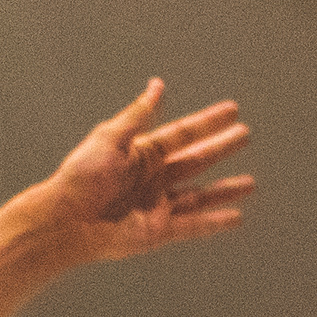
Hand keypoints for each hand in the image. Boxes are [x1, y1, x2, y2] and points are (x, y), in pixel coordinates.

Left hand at [28, 81, 253, 266]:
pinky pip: (193, 225)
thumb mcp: (109, 138)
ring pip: (200, 195)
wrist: (66, 221)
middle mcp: (153, 178)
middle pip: (196, 159)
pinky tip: (235, 218)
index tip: (232, 110)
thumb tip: (156, 86)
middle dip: (221, 147)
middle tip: (245, 135)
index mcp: (142, 153)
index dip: (208, 122)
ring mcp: (157, 204)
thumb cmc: (80, 177)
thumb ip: (137, 114)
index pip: (183, 133)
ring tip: (250, 182)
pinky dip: (215, 223)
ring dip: (225, 189)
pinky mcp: (158, 230)